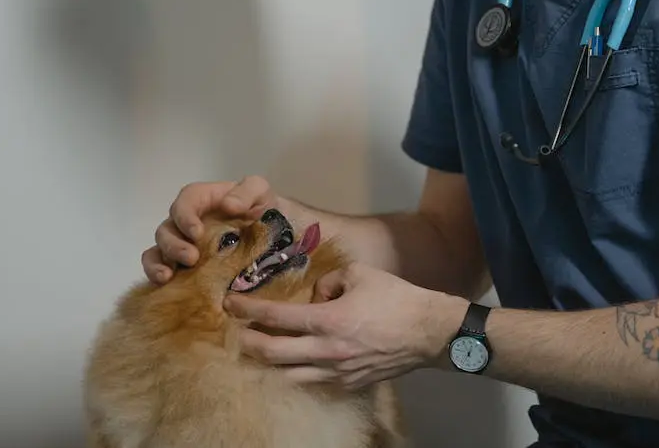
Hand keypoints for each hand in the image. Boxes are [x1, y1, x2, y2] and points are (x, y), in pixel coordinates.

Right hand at [141, 176, 279, 283]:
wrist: (272, 236)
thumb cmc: (262, 208)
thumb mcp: (260, 191)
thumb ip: (247, 192)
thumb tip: (228, 205)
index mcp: (201, 200)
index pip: (184, 202)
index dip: (185, 217)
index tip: (197, 233)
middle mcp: (186, 223)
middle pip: (166, 230)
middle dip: (174, 245)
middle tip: (192, 259)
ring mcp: (182, 246)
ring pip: (157, 251)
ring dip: (157, 263)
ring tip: (167, 277)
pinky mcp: (183, 268)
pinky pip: (160, 270)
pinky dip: (156, 277)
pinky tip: (164, 287)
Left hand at [224, 262, 468, 390]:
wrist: (427, 332)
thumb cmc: (396, 298)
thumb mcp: (359, 274)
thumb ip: (329, 282)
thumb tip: (315, 295)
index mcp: (328, 320)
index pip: (276, 317)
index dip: (249, 310)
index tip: (231, 303)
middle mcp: (326, 351)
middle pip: (272, 353)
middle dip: (247, 342)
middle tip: (236, 332)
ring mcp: (336, 372)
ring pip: (288, 374)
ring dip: (269, 363)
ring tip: (259, 350)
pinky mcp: (348, 384)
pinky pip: (312, 381)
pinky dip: (297, 372)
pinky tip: (295, 362)